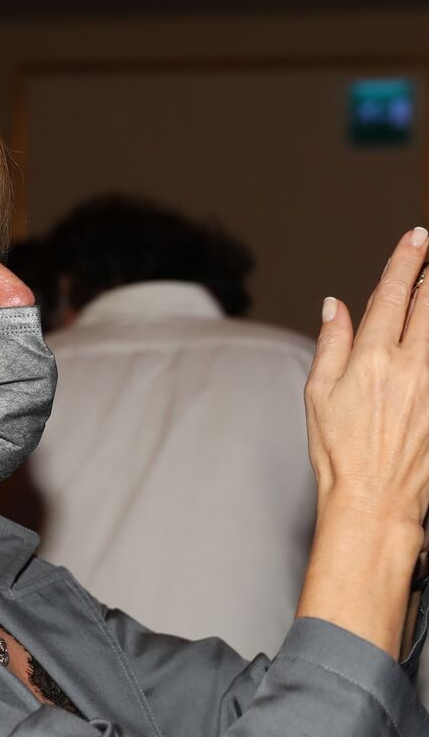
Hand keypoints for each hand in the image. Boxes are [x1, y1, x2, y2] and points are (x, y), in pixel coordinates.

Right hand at [306, 228, 428, 534]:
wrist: (374, 498)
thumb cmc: (340, 453)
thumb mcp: (318, 396)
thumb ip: (331, 345)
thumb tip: (335, 307)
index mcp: (370, 361)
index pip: (390, 295)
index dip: (405, 261)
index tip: (415, 237)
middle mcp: (409, 366)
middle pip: (428, 302)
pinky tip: (428, 341)